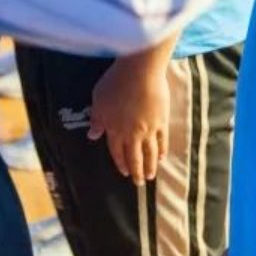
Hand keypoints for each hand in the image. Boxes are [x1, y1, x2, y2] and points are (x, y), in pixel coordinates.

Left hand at [88, 52, 170, 185]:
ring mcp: (149, 129)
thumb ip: (96, 120)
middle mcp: (132, 133)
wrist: (140, 72)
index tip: (123, 172)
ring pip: (149, 153)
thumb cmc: (116, 83)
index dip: (120, 163)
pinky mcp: (162, 121)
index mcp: (115, 129)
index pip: (116, 151)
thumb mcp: (98, 100)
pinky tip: (162, 157)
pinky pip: (162, 141)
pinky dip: (162, 151)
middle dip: (136, 172)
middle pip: (134, 157)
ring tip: (151, 176)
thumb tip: (92, 135)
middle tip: (139, 182)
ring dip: (149, 167)